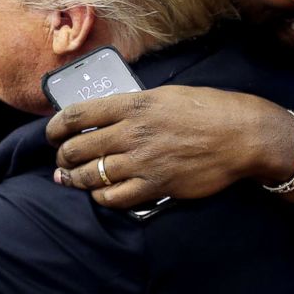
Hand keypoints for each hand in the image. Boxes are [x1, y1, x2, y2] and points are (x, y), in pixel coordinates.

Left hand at [45, 85, 293, 207]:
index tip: (52, 134)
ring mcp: (142, 161)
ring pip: (91, 175)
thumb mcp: (167, 95)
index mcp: (133, 104)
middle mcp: (132, 132)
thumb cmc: (209, 109)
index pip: (77, 115)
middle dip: (63, 157)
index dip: (56, 127)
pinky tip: (101, 194)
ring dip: (76, 179)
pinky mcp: (156, 186)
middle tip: (62, 161)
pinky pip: (114, 197)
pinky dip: (101, 197)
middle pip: (78, 148)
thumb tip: (112, 117)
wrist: (241, 135)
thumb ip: (136, 106)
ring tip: (71, 179)